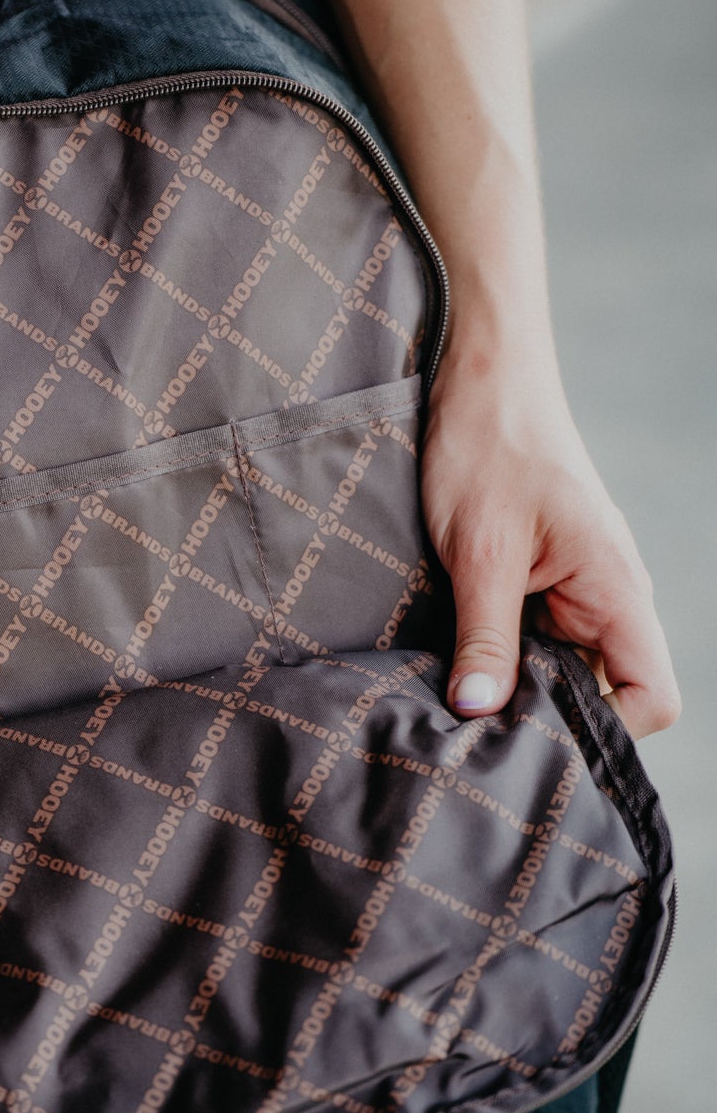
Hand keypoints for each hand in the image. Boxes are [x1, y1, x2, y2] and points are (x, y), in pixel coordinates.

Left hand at [420, 349, 680, 739]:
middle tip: (480, 729)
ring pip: (565, 667)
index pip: (653, 696)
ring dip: (519, 683)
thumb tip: (479, 713)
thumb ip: (485, 637)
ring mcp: (578, 587)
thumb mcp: (479, 550)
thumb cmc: (489, 448)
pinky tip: (458, 657)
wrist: (481, 379)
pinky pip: (537, 637)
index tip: (534, 733)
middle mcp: (610, 595)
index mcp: (617, 589)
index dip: (606, 728)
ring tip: (462, 695)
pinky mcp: (544, 577)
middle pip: (606, 691)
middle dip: (549, 714)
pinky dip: (504, 653)